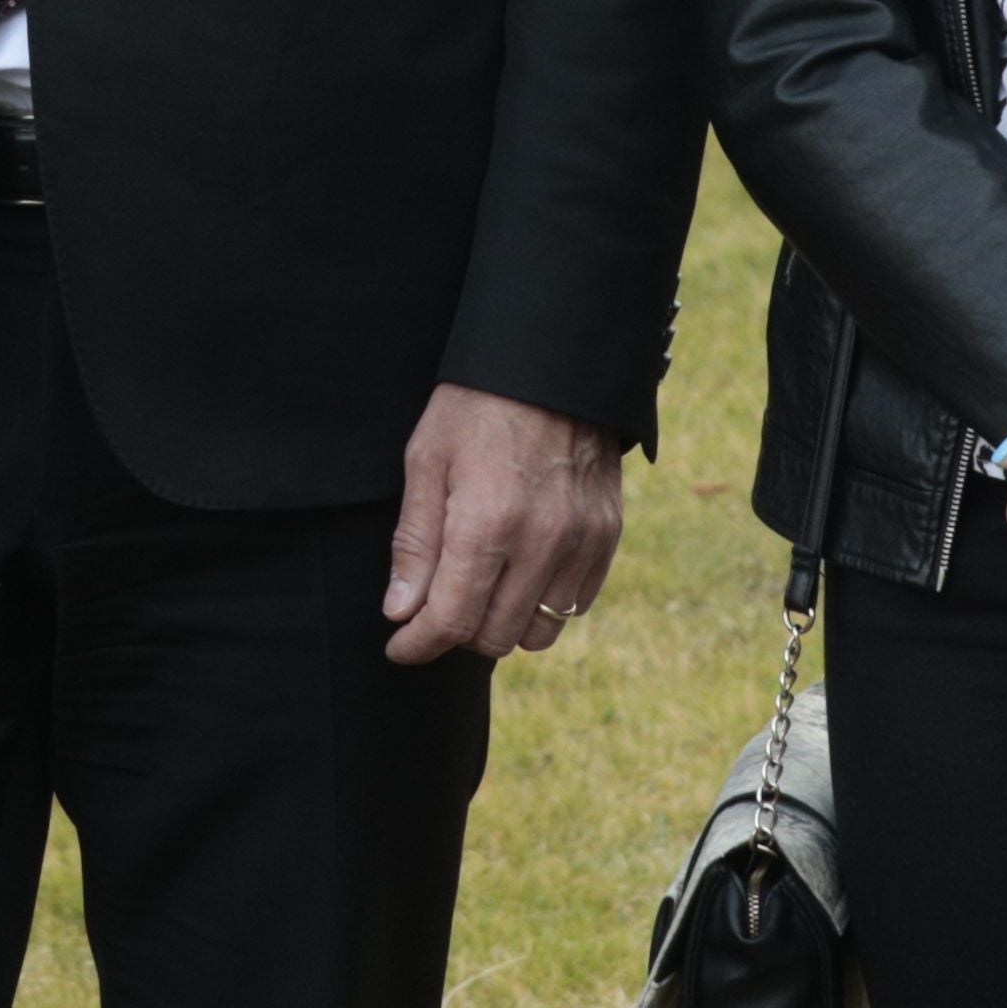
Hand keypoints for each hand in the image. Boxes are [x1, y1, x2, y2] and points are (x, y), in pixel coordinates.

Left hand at [383, 384, 625, 664]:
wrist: (551, 362)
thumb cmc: (476, 406)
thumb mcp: (426, 462)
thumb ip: (415, 543)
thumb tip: (401, 611)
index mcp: (487, 522)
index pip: (451, 620)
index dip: (417, 643)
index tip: (399, 645)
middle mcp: (542, 541)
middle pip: (494, 636)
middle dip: (456, 632)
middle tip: (436, 606)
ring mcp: (582, 541)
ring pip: (539, 631)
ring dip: (503, 624)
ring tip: (480, 590)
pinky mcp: (607, 534)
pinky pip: (575, 604)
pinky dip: (543, 603)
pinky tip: (520, 572)